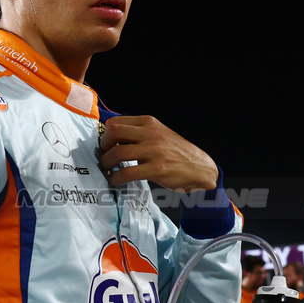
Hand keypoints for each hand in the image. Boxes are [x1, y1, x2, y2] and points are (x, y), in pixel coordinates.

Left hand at [98, 116, 218, 192]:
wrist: (200, 167)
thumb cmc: (175, 152)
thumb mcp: (159, 133)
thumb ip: (139, 133)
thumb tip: (113, 139)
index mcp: (149, 122)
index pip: (116, 122)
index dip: (105, 135)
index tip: (106, 145)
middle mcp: (151, 133)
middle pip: (113, 132)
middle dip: (103, 146)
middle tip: (105, 157)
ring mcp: (154, 151)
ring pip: (118, 153)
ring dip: (107, 163)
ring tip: (108, 170)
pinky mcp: (157, 169)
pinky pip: (127, 172)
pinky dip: (116, 178)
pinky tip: (116, 180)